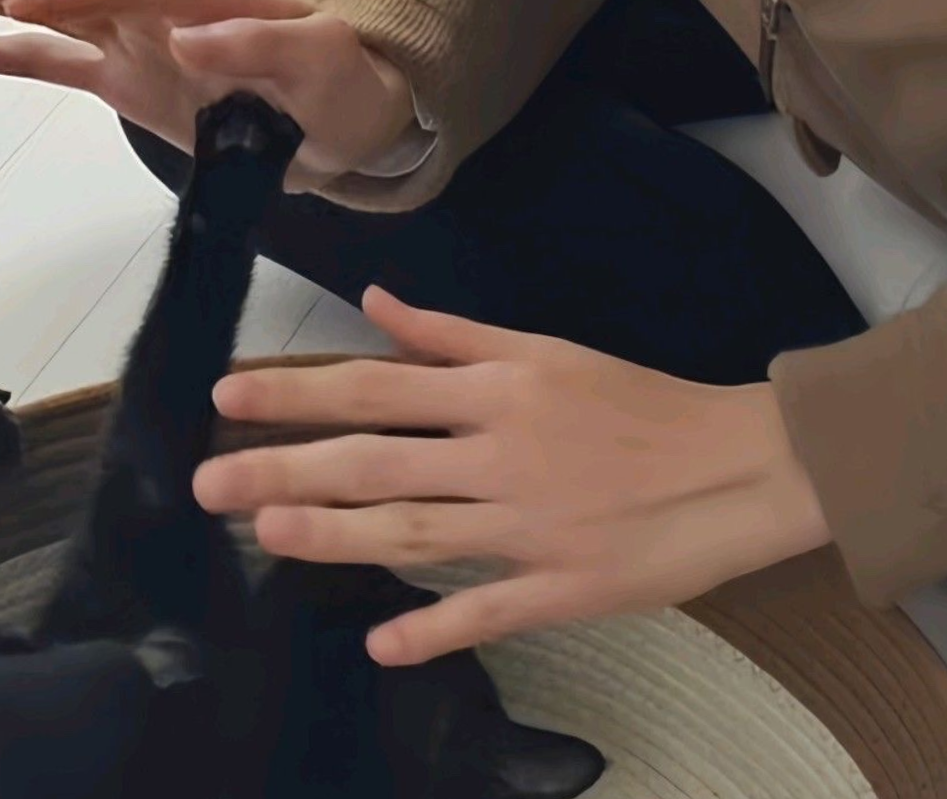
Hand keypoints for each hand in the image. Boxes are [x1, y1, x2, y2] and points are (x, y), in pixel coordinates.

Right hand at [0, 0, 416, 188]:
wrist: (342, 121)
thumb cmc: (340, 84)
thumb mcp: (322, 62)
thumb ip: (260, 47)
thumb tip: (186, 40)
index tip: (24, 6)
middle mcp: (166, 1)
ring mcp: (139, 37)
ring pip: (54, 10)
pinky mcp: (126, 73)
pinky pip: (55, 59)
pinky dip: (3, 52)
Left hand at [194, 288, 830, 666]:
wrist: (737, 463)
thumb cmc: (638, 401)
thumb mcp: (546, 349)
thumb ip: (454, 332)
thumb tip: (375, 303)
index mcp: (498, 388)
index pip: (376, 386)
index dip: (298, 392)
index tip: (226, 396)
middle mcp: (502, 450)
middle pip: (378, 460)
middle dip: (287, 468)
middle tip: (208, 482)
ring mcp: (531, 523)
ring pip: (416, 532)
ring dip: (336, 536)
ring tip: (266, 536)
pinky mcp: (564, 585)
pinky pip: (489, 609)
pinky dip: (435, 628)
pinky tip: (381, 643)